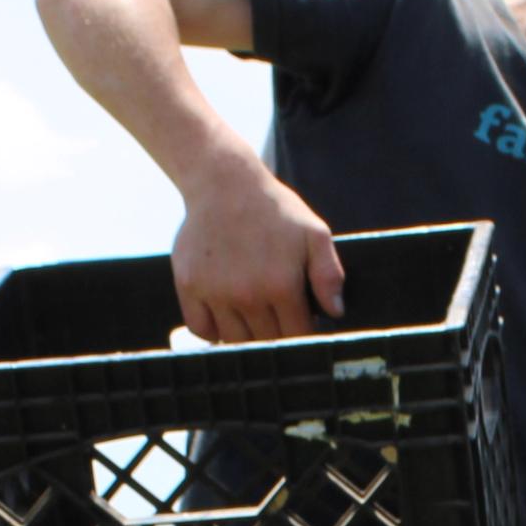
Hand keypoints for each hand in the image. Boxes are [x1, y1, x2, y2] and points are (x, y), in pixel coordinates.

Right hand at [174, 159, 344, 342]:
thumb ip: (329, 273)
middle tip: (277, 315)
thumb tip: (336, 312)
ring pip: (235, 341)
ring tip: (253, 313)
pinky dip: (214, 330)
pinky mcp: (189, 287)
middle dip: (277, 334)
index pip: (297, 336)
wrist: (223, 182)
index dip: (303, 332)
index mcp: (281, 285)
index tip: (301, 321)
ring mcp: (215, 293)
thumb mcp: (314, 232)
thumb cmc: (274, 209)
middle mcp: (247, 294)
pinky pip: (202, 329)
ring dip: (247, 335)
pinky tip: (226, 315)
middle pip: (267, 343)